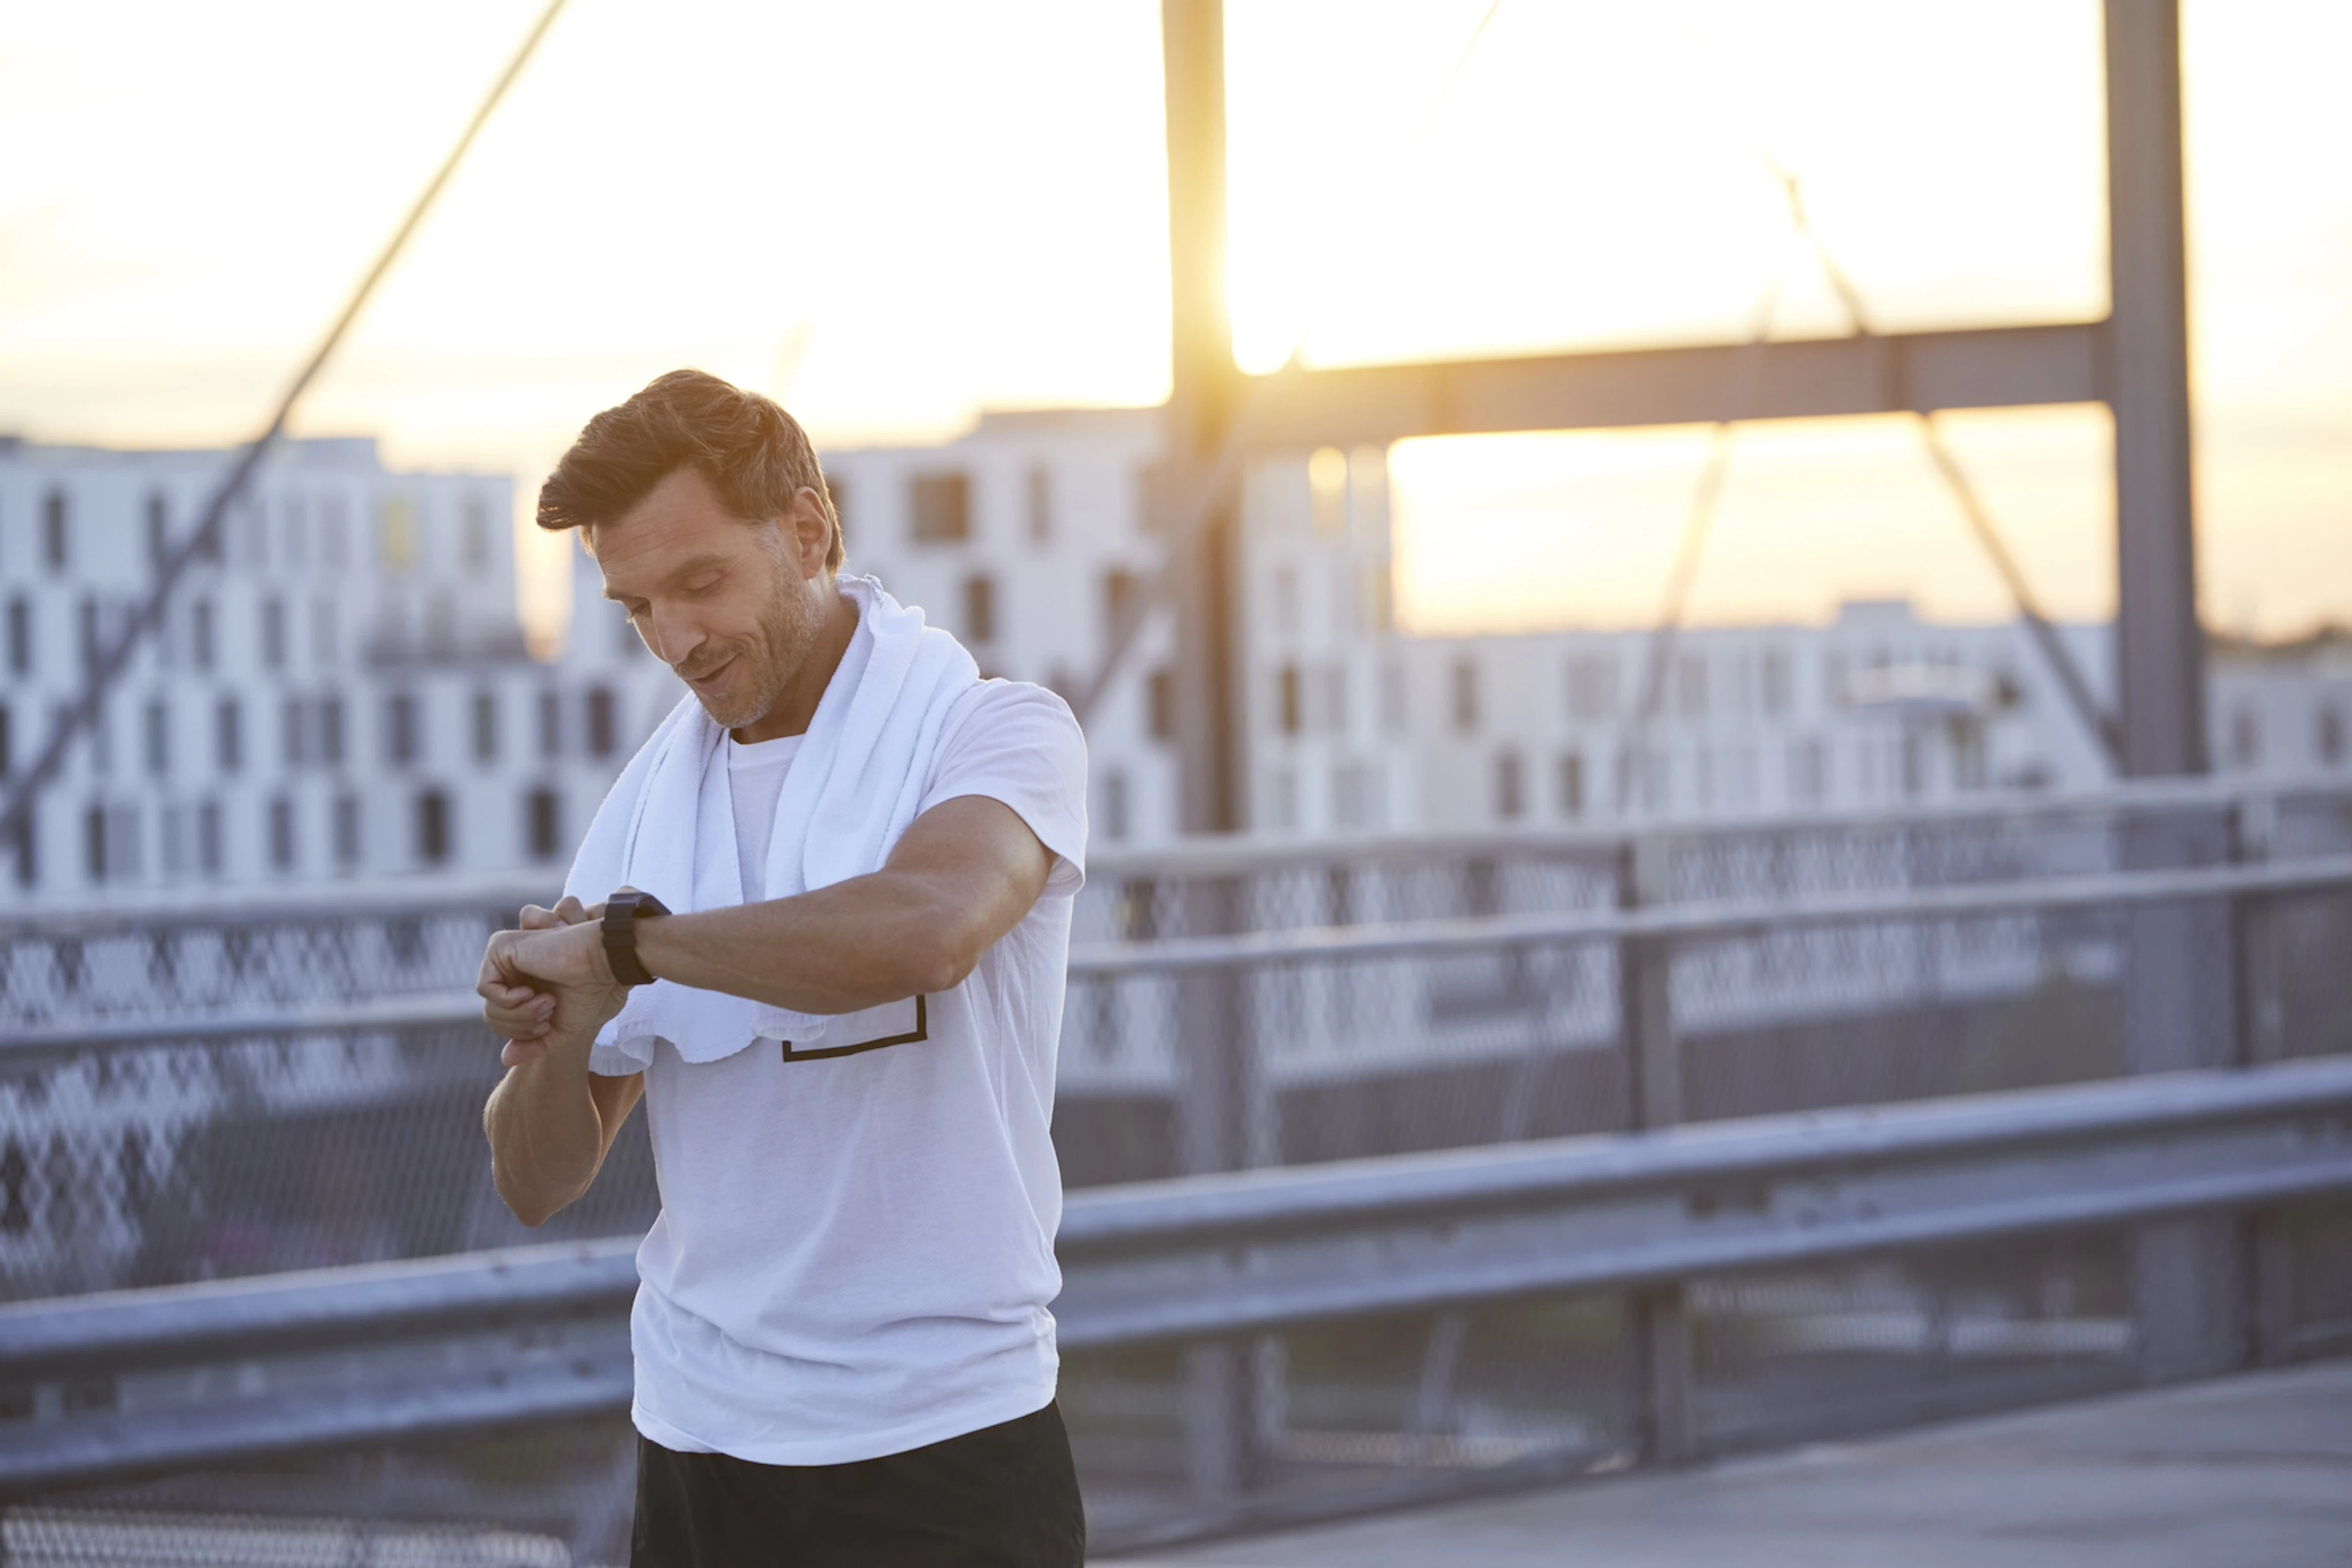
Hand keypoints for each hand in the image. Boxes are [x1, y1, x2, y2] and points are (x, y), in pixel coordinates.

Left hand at [478, 896, 626, 1067]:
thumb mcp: (560, 1028)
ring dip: (520, 1013)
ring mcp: (502, 956)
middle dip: (521, 1025)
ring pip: (488, 1006)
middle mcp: (508, 970)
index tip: (549, 1020)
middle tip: (549, 1010)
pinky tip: (531, 992)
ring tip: (547, 1001)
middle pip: (492, 1016)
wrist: (601, 963)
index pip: (500, 1021)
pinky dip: (509, 1000)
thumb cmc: (588, 992)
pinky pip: (485, 988)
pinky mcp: (499, 947)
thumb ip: (534, 1044)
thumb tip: (505, 1059)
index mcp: (521, 985)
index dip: (523, 1032)